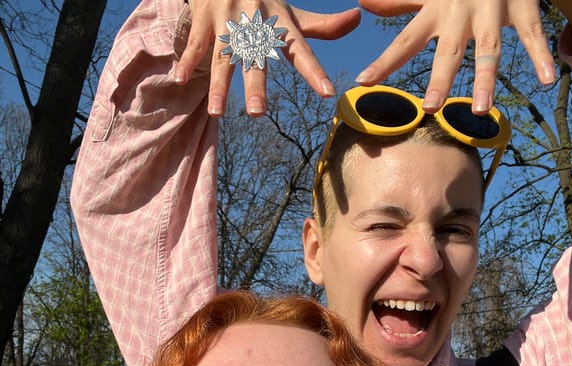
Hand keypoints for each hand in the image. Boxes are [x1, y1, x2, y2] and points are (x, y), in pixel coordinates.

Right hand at [175, 1, 360, 116]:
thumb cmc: (262, 1)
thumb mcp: (289, 11)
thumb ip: (321, 25)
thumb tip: (356, 19)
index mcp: (279, 23)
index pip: (300, 50)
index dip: (313, 71)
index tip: (326, 93)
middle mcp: (254, 22)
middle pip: (255, 58)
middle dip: (255, 84)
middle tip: (259, 113)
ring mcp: (226, 20)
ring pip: (222, 56)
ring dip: (218, 85)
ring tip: (218, 113)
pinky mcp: (203, 18)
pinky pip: (195, 44)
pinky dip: (188, 62)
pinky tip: (180, 80)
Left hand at [355, 0, 555, 113]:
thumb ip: (399, 1)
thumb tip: (364, 5)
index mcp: (436, 11)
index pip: (405, 41)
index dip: (385, 62)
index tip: (363, 82)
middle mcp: (462, 12)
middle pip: (449, 51)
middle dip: (440, 79)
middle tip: (429, 107)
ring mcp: (493, 10)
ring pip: (489, 48)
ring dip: (486, 78)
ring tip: (481, 109)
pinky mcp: (522, 6)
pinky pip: (532, 34)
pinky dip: (541, 55)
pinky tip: (548, 79)